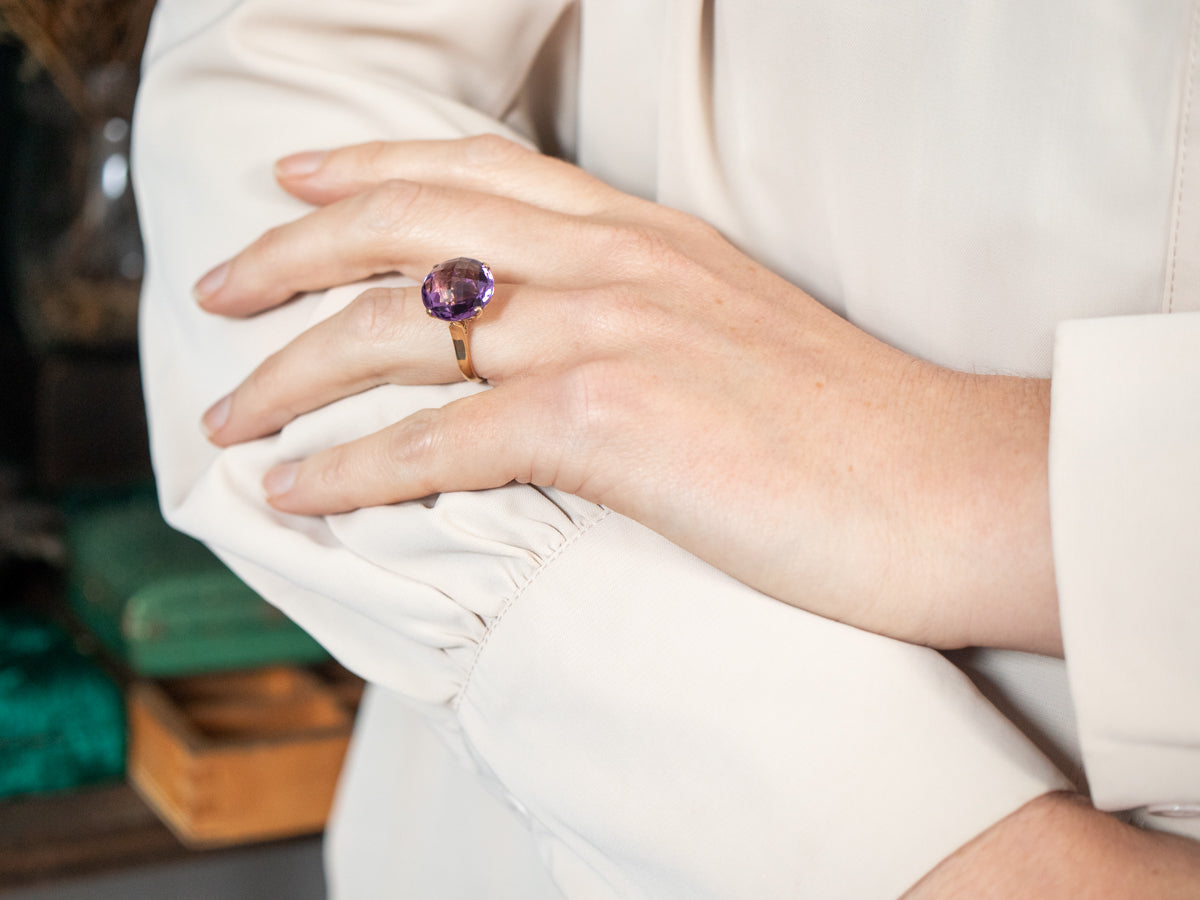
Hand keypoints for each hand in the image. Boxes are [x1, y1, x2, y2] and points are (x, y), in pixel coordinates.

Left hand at [196, 135, 1058, 653]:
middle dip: (287, 254)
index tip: (296, 182)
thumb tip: (562, 349)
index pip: (475, 170)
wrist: (951, 487)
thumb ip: (644, 314)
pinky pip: (436, 440)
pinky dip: (351, 469)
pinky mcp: (608, 423)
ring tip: (230, 418)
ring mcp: (606, 333)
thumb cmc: (858, 429)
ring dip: (291, 374)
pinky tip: (297, 492)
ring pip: (394, 333)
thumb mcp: (737, 332)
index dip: (370, 166)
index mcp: (644, 234)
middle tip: (214, 287)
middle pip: (403, 228)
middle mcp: (612, 262)